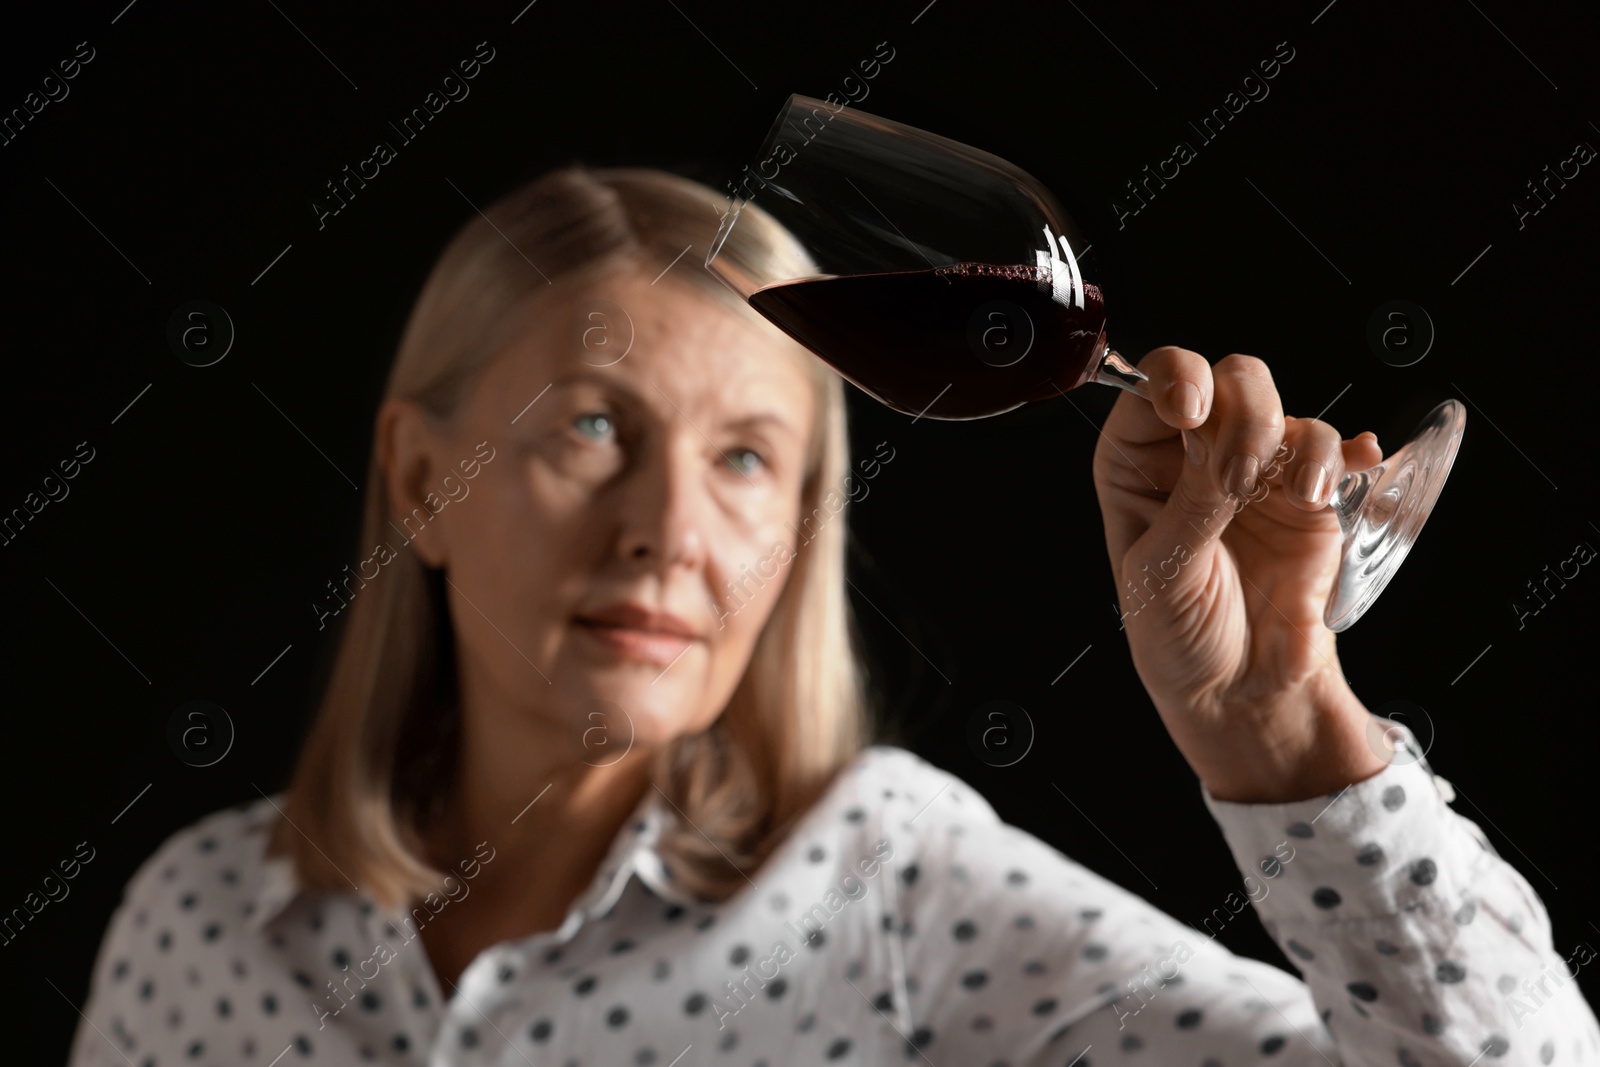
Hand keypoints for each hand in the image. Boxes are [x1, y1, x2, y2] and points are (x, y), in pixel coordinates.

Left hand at [1090, 347, 1392, 802]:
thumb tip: (1227, 442)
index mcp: (1135, 465)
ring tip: (1302, 494)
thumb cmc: (1179, 635)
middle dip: (1243, 410)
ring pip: (1284, 409)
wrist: (1240, 690)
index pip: (1149, 390)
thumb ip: (1195, 502)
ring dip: (1300, 441)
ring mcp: (1258, 471)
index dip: (1173, 381)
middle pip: (1226, 383)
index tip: (1189, 410)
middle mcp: (1194, 455)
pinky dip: (1349, 453)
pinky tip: (1360, 464)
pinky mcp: (1311, 497)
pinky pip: (1337, 451)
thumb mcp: (1165, 571)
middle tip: (1244, 470)